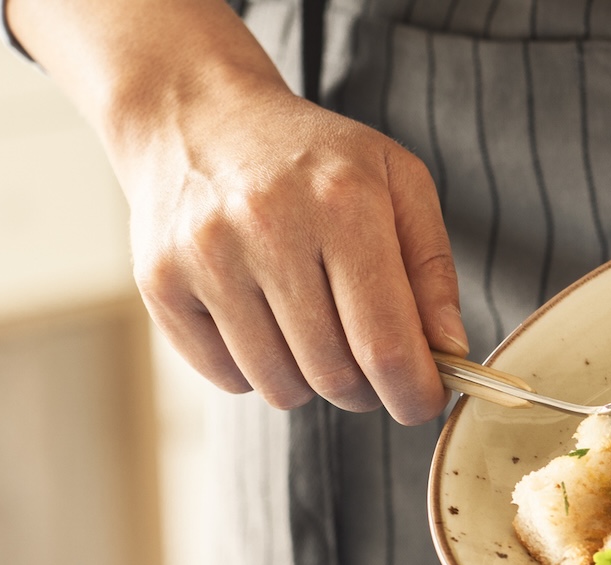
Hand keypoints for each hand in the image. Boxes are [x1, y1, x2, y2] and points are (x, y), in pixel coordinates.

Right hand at [9, 0, 462, 421]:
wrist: (195, 115)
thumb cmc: (312, 158)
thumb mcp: (396, 182)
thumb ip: (432, 271)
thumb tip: (449, 353)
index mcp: (342, 201)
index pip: (385, 343)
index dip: (413, 393)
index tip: (423, 402)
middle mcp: (269, 227)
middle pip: (334, 375)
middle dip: (365, 388)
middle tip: (369, 361)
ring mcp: (206, 258)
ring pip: (280, 387)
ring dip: (310, 382)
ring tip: (313, 330)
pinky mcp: (161, 283)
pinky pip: (228, 378)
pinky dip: (256, 371)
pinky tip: (261, 320)